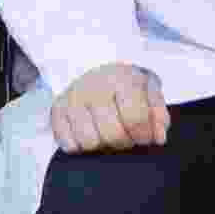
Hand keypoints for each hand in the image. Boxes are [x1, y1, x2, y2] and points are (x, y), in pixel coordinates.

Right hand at [51, 63, 169, 152]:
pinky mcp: (56, 111)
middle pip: (112, 134)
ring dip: (102, 145)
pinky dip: (81, 146)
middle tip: (126, 136)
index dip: (143, 135)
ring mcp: (72, 98)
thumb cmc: (126, 85)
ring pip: (89, 142)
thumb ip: (158, 114)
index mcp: (121, 78)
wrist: (95, 67)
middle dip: (124, 142)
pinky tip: (90, 132)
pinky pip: (69, 145)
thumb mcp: (149, 90)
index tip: (144, 137)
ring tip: (107, 132)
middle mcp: (93, 85)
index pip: (136, 118)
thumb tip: (158, 137)